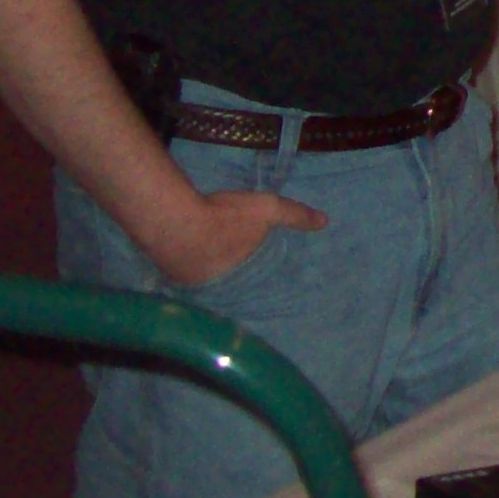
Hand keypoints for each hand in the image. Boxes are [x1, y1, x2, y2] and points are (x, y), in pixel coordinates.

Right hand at [146, 187, 327, 289]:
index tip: (275, 281)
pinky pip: (190, 273)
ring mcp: (196, 285)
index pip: (262, 284)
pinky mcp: (173, 276)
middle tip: (243, 268)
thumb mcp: (266, 210)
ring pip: (212, 280)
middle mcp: (223, 287)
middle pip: (235, 283)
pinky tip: (193, 257)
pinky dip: (194, 266)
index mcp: (247, 275)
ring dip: (215, 273)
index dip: (267, 281)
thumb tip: (325, 222)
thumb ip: (294, 215)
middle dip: (240, 278)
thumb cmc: (225, 218)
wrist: (173, 223)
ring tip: (220, 264)